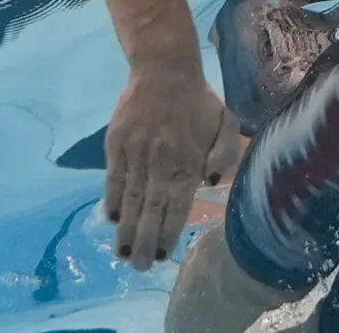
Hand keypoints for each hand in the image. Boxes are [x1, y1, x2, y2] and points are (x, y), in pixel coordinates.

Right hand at [104, 67, 242, 270]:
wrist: (164, 69)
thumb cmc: (198, 102)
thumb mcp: (226, 123)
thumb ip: (225, 155)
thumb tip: (210, 183)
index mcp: (189, 160)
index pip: (177, 205)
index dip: (169, 232)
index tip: (162, 256)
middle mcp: (161, 161)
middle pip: (152, 209)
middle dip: (145, 241)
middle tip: (139, 267)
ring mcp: (136, 153)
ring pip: (131, 198)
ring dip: (126, 230)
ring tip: (122, 255)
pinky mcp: (117, 144)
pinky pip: (114, 179)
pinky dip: (113, 201)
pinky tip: (112, 220)